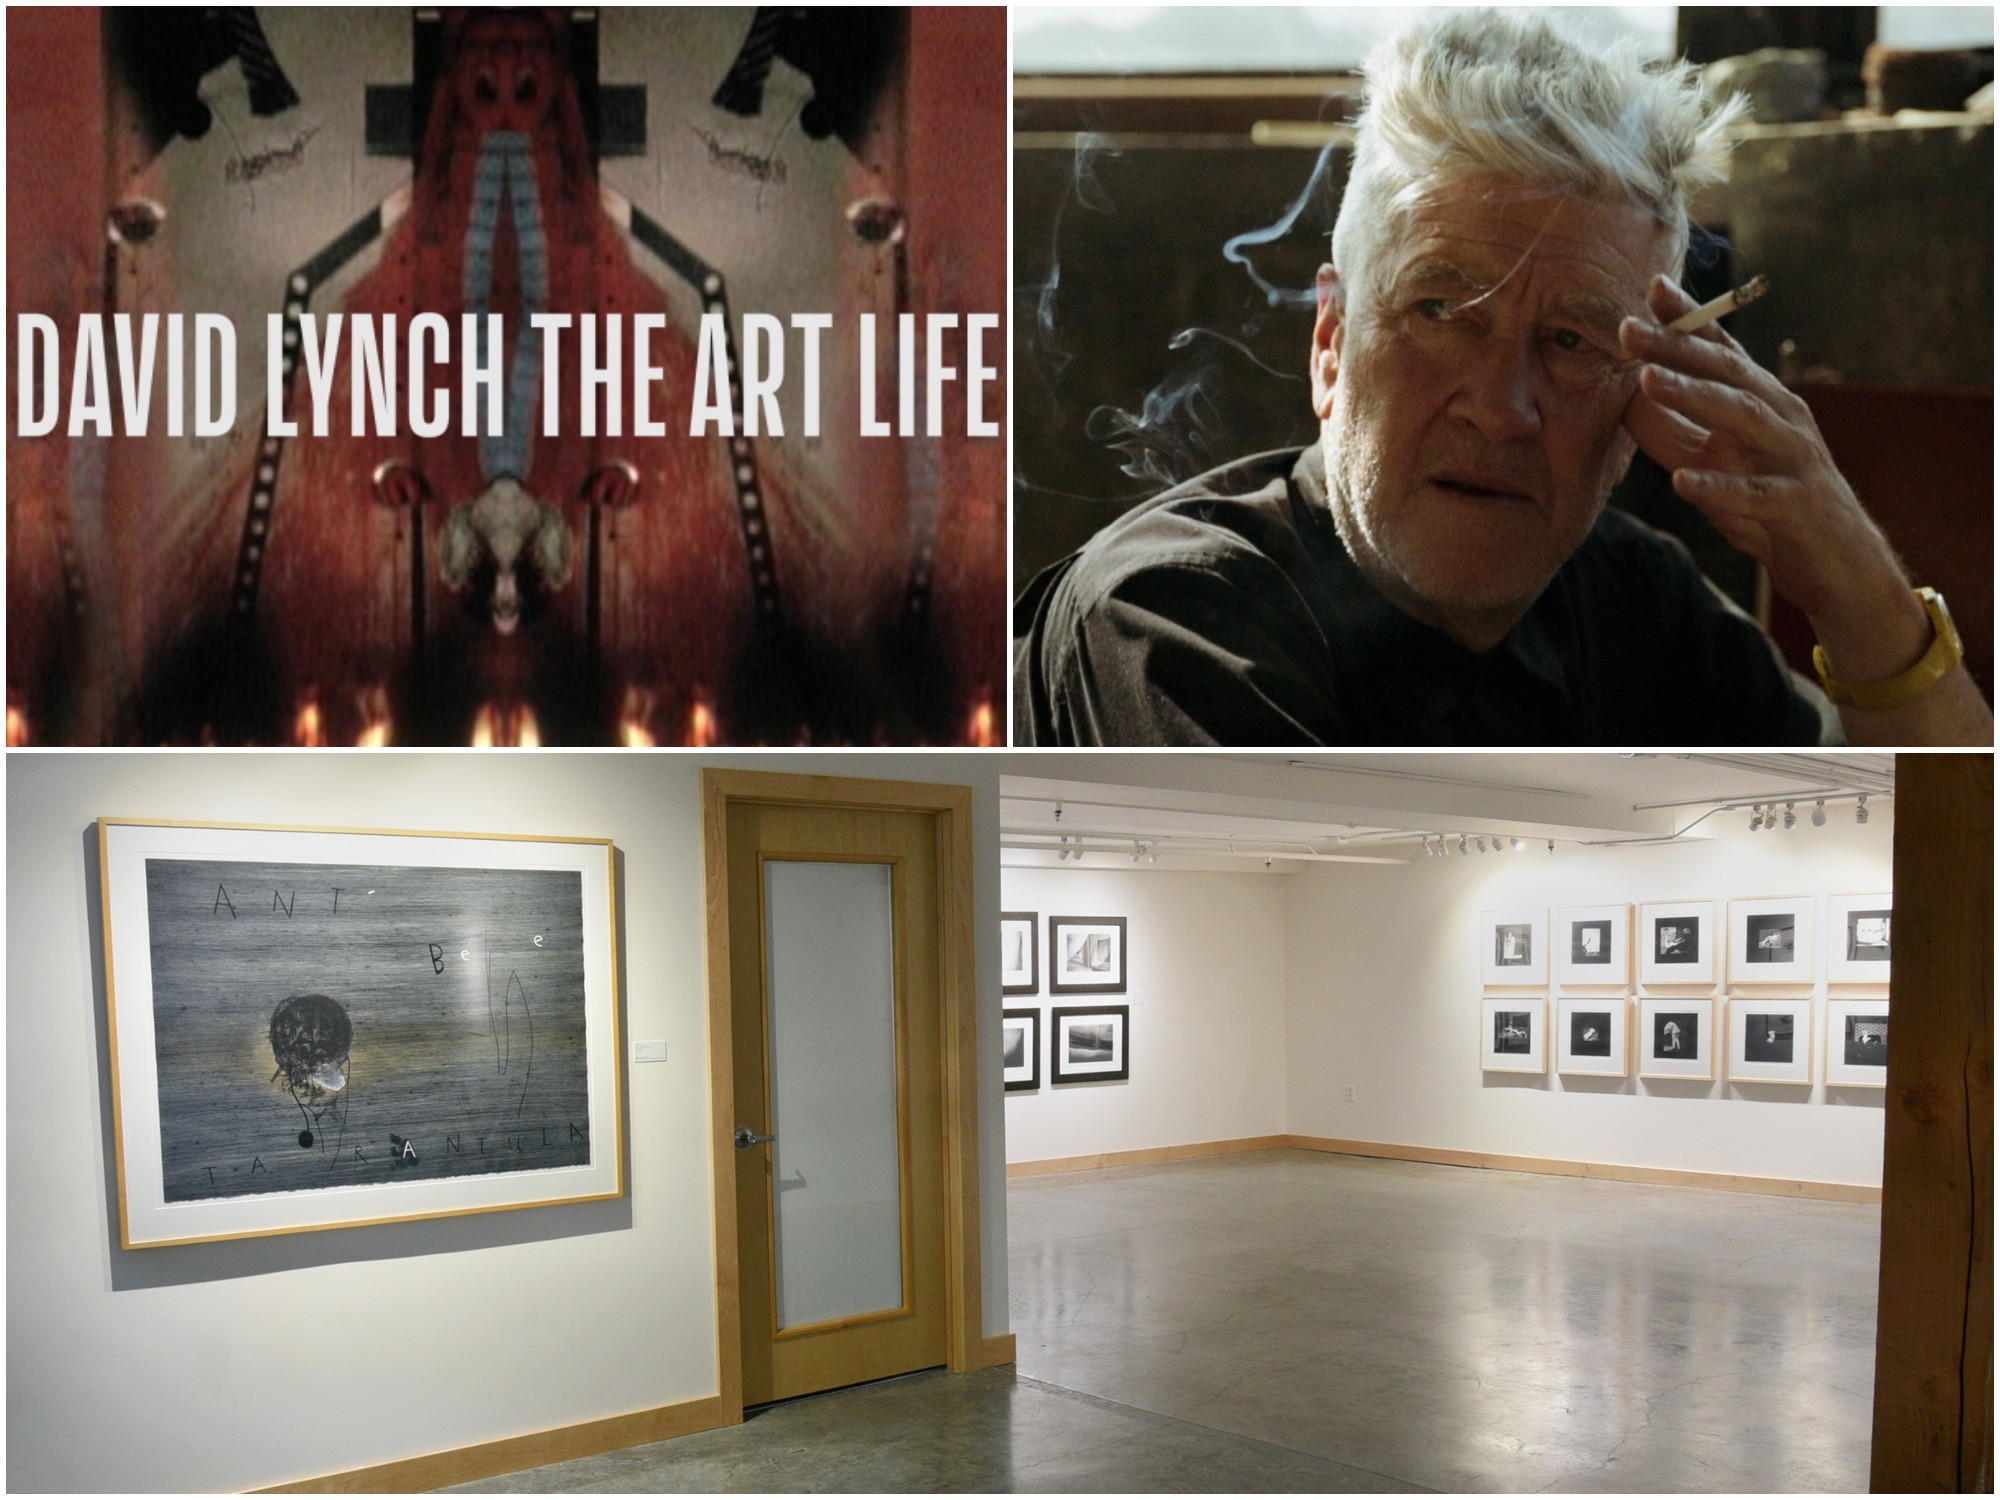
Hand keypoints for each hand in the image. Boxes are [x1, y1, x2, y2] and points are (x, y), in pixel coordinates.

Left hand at [1618, 275, 1927, 682]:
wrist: (1836, 559)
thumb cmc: (1766, 502)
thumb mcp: (1714, 461)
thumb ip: (1671, 433)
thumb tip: (1623, 400)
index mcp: (1762, 400)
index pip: (1723, 350)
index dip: (1690, 319)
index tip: (1651, 288)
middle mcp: (1782, 416)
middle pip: (1727, 373)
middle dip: (1677, 348)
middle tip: (1628, 329)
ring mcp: (1793, 457)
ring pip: (1743, 418)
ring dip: (1694, 396)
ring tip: (1647, 381)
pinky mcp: (1796, 504)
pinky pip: (1754, 494)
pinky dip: (1719, 487)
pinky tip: (1681, 482)